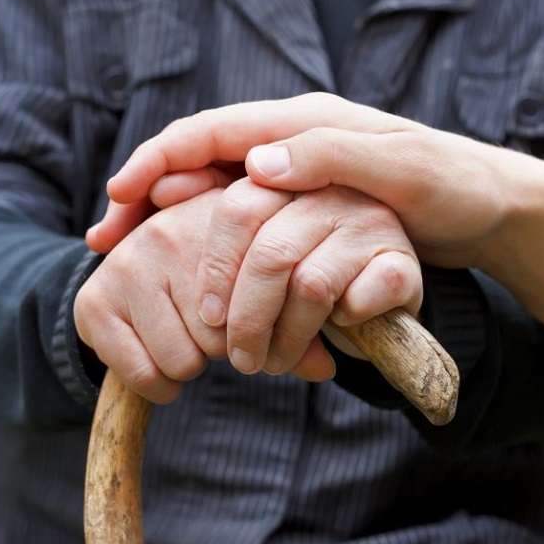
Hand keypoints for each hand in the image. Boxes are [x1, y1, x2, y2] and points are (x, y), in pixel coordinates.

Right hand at [75, 189, 337, 401]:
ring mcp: (130, 261)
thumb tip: (327, 370)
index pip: (265, 295)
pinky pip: (145, 374)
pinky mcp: (95, 300)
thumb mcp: (258, 282)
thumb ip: (297, 319)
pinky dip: (158, 385)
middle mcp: (172, 229)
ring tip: (186, 340)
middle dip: (225, 349)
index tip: (258, 335)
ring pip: (186, 359)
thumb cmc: (213, 276)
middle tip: (213, 333)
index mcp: (224, 215)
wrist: (126, 265)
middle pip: (225, 336)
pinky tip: (160, 363)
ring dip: (191, 366)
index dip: (264, 330)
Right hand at [89, 93, 519, 270]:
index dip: (158, 161)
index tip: (118, 196)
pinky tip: (188, 269)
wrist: (489, 206)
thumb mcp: (400, 168)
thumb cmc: (452, 184)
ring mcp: (294, 175)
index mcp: (302, 124)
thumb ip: (329, 157)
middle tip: (105, 240)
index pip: (210, 132)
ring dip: (165, 220)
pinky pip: (236, 217)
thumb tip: (255, 163)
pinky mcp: (302, 206)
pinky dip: (203, 239)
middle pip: (196, 160)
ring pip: (210, 191)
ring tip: (125, 255)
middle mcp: (289, 143)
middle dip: (145, 194)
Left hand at [196, 178, 421, 376]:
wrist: (381, 305)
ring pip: (309, 285)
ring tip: (273, 364)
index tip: (207, 318)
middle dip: (247, 318)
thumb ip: (210, 236)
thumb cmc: (304, 281)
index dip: (216, 268)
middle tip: (239, 359)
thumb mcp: (255, 258)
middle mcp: (331, 191)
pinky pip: (357, 301)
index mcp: (289, 179)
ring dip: (286, 338)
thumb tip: (141, 206)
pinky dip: (341, 328)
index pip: (237, 208)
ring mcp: (370, 223)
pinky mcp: (402, 262)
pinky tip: (337, 332)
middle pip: (270, 252)